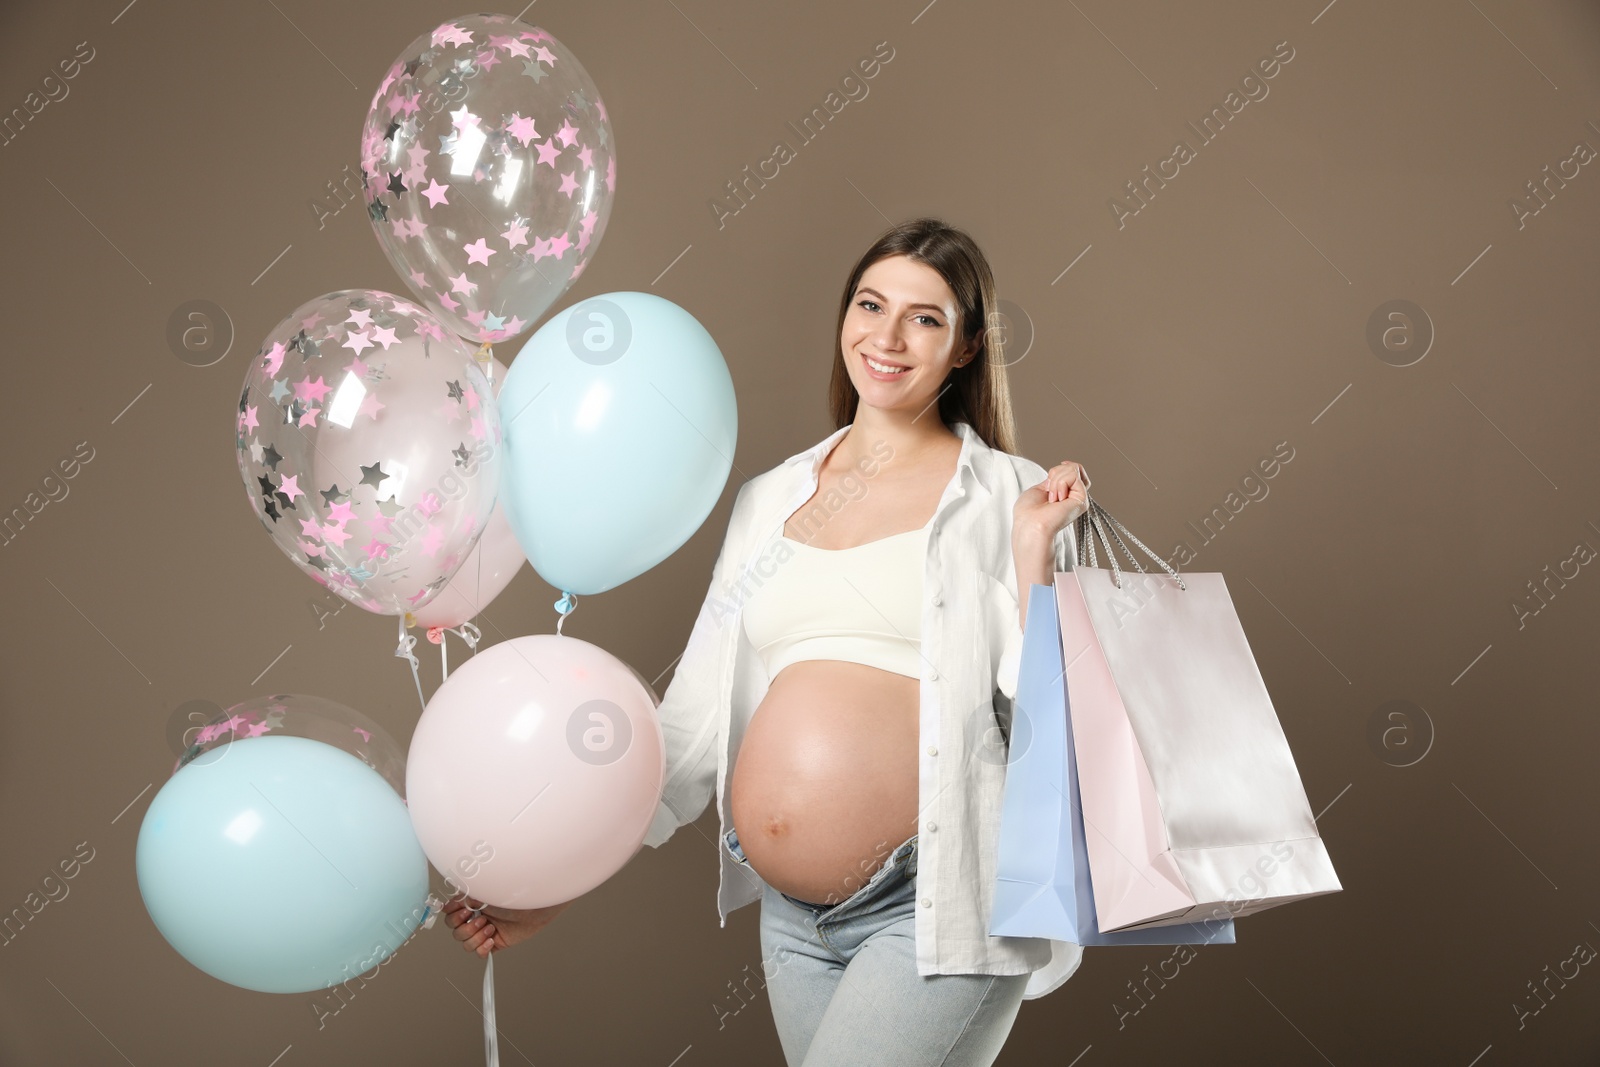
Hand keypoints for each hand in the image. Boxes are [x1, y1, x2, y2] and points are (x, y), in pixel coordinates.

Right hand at [441, 894, 573, 958]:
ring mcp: (485, 930)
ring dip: (476, 937)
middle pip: (455, 931)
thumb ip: (466, 896)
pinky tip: (493, 939)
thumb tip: (453, 901)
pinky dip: (483, 948)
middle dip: (466, 928)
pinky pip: (479, 953)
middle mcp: (477, 916)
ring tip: (490, 928)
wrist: (534, 908)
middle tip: (481, 919)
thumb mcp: (485, 890)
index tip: (464, 911)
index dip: (453, 915)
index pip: (450, 913)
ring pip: (465, 944)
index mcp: (472, 902)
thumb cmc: (515, 894)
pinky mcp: (495, 943)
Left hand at [1013, 460, 1088, 541]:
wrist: (1029, 526)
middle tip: (1048, 491)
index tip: (1052, 473)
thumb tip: (1067, 467)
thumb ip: (1055, 479)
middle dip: (1056, 472)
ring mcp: (1080, 498)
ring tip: (1051, 498)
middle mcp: (1074, 496)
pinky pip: (1074, 476)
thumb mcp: (1040, 487)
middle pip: (1075, 467)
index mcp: (1065, 494)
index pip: (1075, 471)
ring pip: (1074, 469)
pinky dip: (1059, 484)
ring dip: (1056, 480)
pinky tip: (1056, 499)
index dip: (1065, 467)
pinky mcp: (1082, 499)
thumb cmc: (1028, 512)